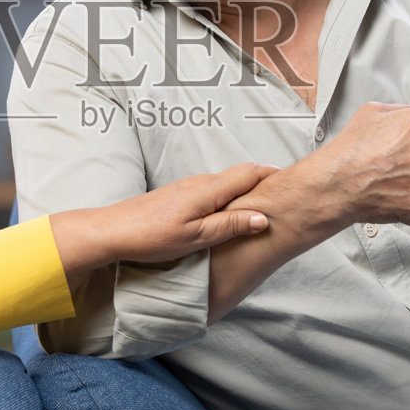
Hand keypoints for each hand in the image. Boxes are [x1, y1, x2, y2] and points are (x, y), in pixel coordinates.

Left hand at [49, 162, 275, 281]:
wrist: (112, 231)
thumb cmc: (151, 236)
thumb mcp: (196, 237)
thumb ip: (230, 225)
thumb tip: (263, 218)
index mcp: (208, 190)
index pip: (251, 173)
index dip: (275, 175)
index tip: (296, 182)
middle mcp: (201, 182)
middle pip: (242, 175)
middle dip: (266, 181)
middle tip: (289, 194)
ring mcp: (190, 187)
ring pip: (228, 183)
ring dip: (249, 190)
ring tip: (268, 205)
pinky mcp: (181, 195)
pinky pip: (215, 190)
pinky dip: (232, 197)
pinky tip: (233, 213)